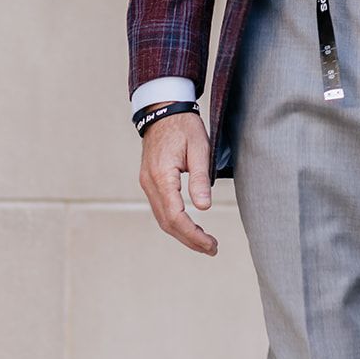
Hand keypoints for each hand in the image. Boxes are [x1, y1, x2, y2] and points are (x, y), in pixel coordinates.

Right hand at [138, 112, 217, 255]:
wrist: (163, 109)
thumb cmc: (184, 125)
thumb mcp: (199, 147)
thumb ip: (200, 178)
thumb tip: (204, 209)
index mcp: (162, 176)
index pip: (175, 216)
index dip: (193, 235)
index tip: (211, 244)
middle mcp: (150, 183)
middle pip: (167, 223)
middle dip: (189, 240)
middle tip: (212, 248)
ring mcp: (147, 183)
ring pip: (162, 218)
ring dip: (182, 233)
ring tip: (204, 242)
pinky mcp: (150, 181)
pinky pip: (161, 209)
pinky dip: (175, 222)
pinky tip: (190, 225)